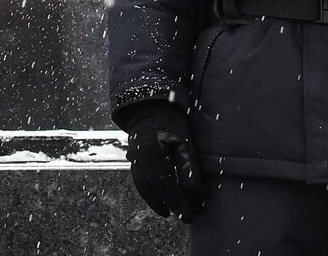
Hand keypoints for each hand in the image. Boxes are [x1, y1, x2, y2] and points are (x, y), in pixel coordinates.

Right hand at [121, 102, 207, 218]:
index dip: (183, 209)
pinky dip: (151, 197)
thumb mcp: (185, 143)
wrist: (148, 111)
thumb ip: (189, 168)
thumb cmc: (170, 125)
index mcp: (158, 167)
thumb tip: (193, 191)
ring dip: (163, 204)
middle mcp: (144, 172)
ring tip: (173, 211)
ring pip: (150, 195)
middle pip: (162, 198)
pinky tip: (159, 202)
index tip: (193, 217)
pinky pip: (142, 188)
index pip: (172, 196)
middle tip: (188, 215)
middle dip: (176, 208)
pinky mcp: (134, 166)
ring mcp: (136, 169)